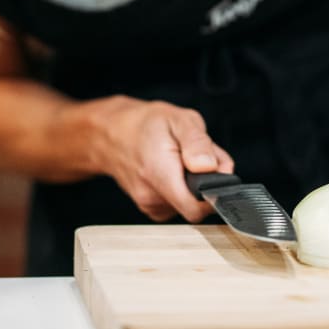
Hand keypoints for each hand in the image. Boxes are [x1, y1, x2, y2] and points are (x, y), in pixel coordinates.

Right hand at [85, 96, 233, 222]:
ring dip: (193, 184)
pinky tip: (174, 170)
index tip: (217, 175)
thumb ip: (198, 143)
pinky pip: (178, 204)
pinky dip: (182, 188)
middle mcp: (152, 197)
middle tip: (197, 157)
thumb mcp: (179, 119)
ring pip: (188, 203)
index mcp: (159, 174)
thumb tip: (211, 167)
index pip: (196, 208)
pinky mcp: (151, 208)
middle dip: (205, 182)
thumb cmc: (145, 124)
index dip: (215, 194)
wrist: (112, 133)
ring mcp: (149, 205)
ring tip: (182, 159)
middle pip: (197, 204)